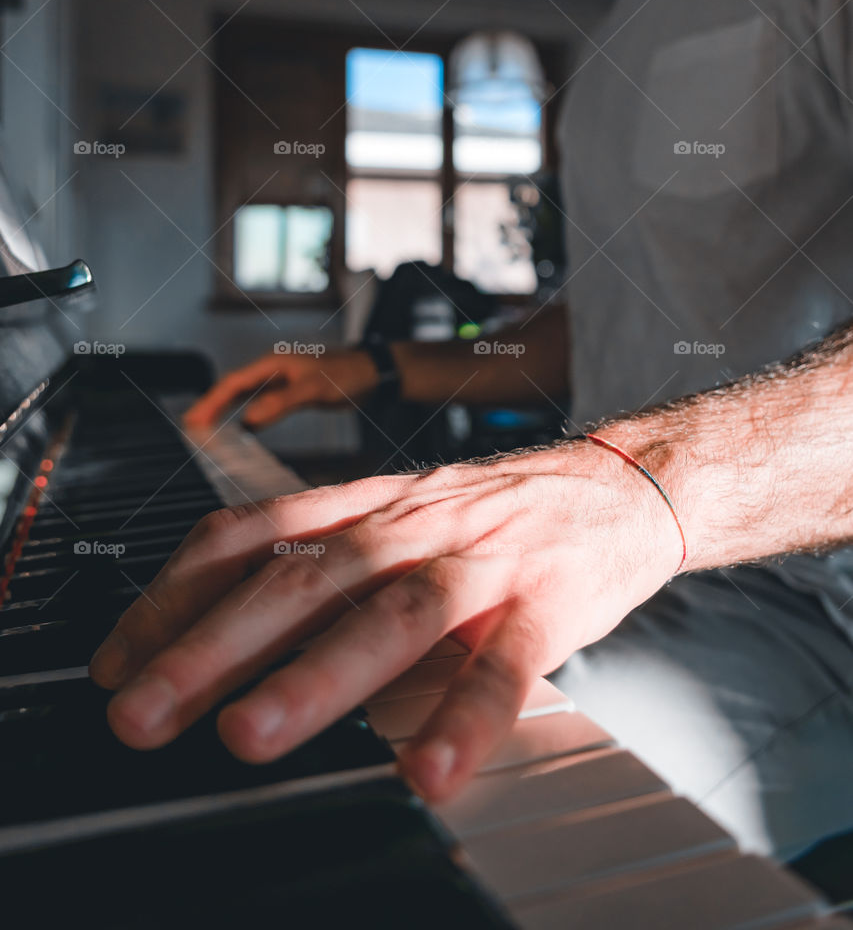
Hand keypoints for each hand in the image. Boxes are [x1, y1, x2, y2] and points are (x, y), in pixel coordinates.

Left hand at [89, 438, 680, 801]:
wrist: (619, 481)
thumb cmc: (498, 510)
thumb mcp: (402, 514)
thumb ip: (329, 557)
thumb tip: (235, 622)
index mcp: (369, 503)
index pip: (253, 533)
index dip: (177, 593)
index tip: (120, 657)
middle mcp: (413, 524)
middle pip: (304, 577)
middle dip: (213, 644)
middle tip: (141, 710)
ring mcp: (480, 560)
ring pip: (392, 613)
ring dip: (316, 676)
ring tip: (249, 736)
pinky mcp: (547, 602)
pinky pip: (505, 666)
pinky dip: (464, 718)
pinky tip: (426, 771)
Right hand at [183, 347, 379, 428]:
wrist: (372, 371)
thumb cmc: (347, 374)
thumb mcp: (313, 389)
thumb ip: (281, 403)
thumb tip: (249, 420)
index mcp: (272, 364)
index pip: (232, 383)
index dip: (211, 401)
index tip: (194, 420)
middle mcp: (272, 370)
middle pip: (233, 388)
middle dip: (211, 406)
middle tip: (190, 426)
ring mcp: (281, 379)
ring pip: (244, 394)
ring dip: (225, 409)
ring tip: (204, 427)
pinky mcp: (290, 390)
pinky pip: (260, 401)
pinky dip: (245, 413)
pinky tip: (241, 425)